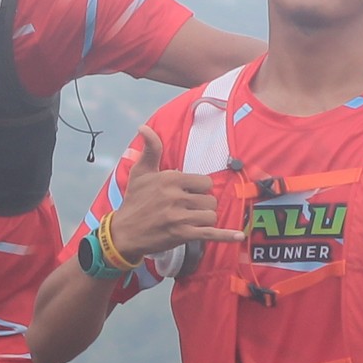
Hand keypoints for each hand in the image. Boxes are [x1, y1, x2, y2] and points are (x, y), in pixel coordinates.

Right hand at [104, 126, 222, 263]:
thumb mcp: (140, 172)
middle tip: (188, 209)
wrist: (124, 232)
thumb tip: (144, 127)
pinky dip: (226, 235)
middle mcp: (176, 197)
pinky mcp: (182, 235)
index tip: (187, 194)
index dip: (199, 189)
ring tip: (191, 221)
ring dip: (205, 219)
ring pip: (211, 215)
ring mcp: (180, 217)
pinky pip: (210, 233)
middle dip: (203, 205)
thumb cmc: (134, 200)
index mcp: (170, 179)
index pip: (205, 182)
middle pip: (210, 199)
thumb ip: (150, 149)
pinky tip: (239, 235)